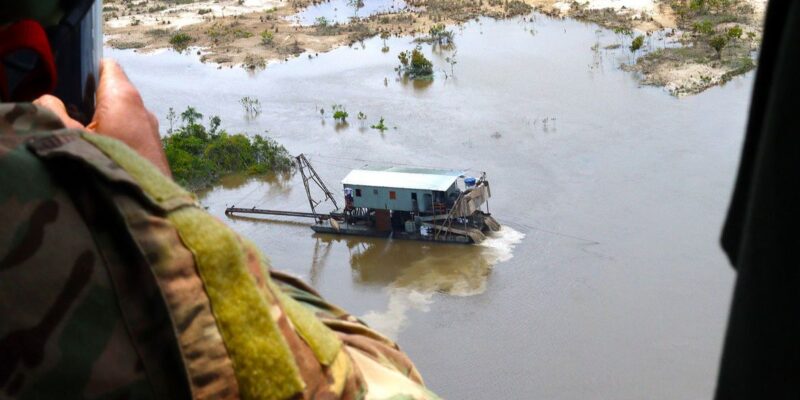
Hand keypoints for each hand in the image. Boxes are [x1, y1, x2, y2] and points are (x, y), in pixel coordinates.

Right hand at [33, 59, 170, 176]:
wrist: (147, 210)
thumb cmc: (106, 168)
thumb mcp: (66, 136)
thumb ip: (51, 111)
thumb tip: (49, 100)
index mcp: (123, 97)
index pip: (107, 67)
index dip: (85, 70)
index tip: (67, 83)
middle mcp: (143, 111)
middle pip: (112, 94)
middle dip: (89, 102)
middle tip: (66, 116)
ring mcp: (152, 133)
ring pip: (121, 118)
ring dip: (101, 126)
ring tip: (80, 141)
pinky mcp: (154, 154)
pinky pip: (130, 138)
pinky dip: (114, 141)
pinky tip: (99, 158)